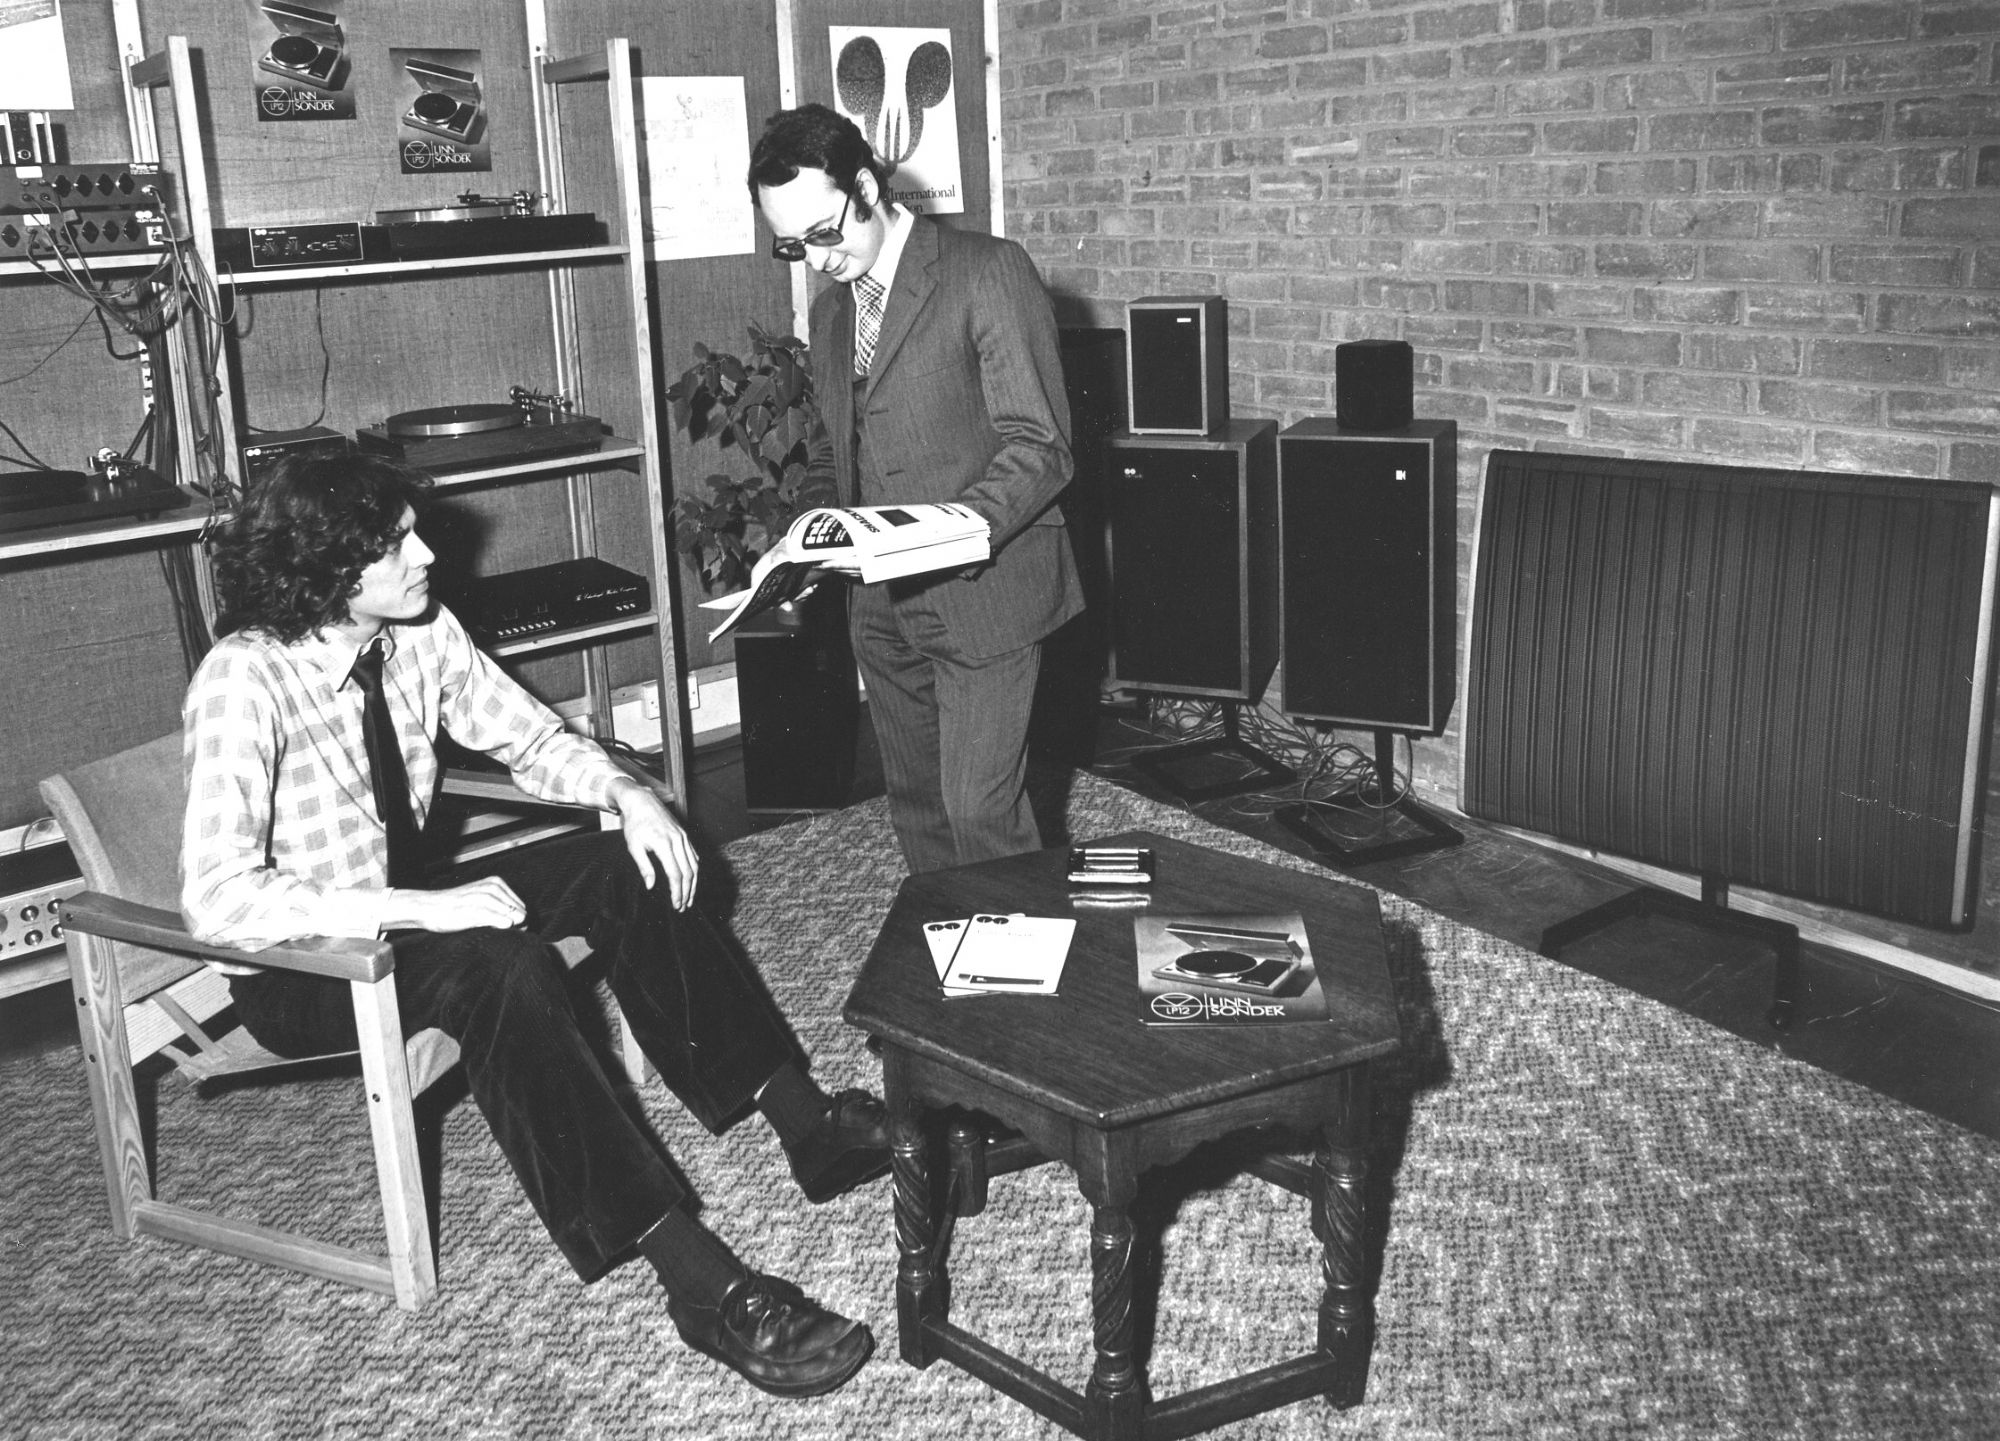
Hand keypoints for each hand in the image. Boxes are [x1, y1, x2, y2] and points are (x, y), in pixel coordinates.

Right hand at [388, 877, 527, 932]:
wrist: (428, 907)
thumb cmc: (454, 907)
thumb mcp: (479, 900)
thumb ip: (500, 908)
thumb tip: (523, 921)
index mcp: (496, 883)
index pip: (521, 907)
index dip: (517, 921)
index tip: (505, 929)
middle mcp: (493, 887)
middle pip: (520, 913)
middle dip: (516, 926)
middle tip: (498, 932)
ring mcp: (486, 897)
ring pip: (514, 918)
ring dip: (508, 929)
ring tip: (488, 930)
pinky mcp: (478, 909)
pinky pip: (503, 923)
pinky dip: (500, 929)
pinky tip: (487, 931)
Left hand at [610, 778, 698, 909]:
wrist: (643, 801)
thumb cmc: (635, 824)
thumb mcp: (634, 846)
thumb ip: (644, 867)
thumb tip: (651, 886)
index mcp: (664, 844)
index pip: (675, 874)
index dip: (677, 891)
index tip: (675, 904)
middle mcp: (678, 840)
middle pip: (688, 872)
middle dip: (686, 892)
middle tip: (682, 906)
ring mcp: (683, 837)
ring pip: (694, 865)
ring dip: (693, 884)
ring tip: (689, 898)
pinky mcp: (685, 836)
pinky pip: (694, 856)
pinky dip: (694, 870)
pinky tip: (691, 880)